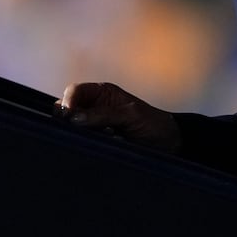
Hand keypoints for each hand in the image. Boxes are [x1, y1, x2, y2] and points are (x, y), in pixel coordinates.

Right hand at [56, 82, 181, 151]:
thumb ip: (103, 114)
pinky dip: (86, 143)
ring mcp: (95, 125)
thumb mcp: (131, 115)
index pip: (75, 91)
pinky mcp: (97, 141)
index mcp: (103, 93)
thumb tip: (74, 118)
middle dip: (69, 119)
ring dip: (79, 133)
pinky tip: (101, 145)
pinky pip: (82, 141)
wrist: (169, 144)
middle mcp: (95, 107)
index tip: (67, 116)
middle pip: (67, 109)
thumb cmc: (154, 124)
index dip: (67, 101)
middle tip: (80, 131)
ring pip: (72, 127)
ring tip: (100, 138)